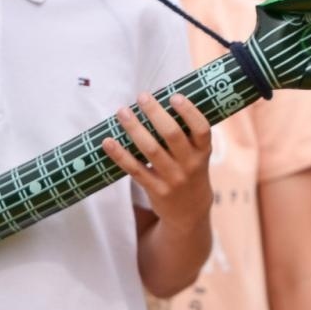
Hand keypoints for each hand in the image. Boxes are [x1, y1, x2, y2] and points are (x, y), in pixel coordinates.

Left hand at [103, 92, 211, 225]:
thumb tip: (157, 101)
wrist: (190, 213)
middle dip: (155, 113)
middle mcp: (190, 165)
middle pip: (172, 135)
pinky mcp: (156, 190)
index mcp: (203, 152)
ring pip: (151, 150)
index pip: (201, 129)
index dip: (189, 112)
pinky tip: (107, 141)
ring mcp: (173, 179)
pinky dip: (120, 155)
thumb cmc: (189, 171)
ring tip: (122, 111)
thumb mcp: (197, 155)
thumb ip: (184, 134)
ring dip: (134, 129)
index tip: (174, 96)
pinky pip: (135, 170)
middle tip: (142, 96)